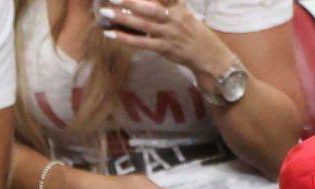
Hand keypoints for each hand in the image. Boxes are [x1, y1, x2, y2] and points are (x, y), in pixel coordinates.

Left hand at [99, 0, 231, 82]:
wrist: (209, 56)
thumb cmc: (194, 33)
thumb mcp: (184, 13)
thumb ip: (169, 3)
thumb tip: (147, 2)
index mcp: (179, 7)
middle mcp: (173, 19)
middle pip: (149, 8)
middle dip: (130, 2)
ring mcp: (169, 34)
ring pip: (142, 25)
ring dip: (122, 19)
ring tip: (105, 13)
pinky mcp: (164, 48)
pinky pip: (142, 43)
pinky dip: (126, 39)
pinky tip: (112, 35)